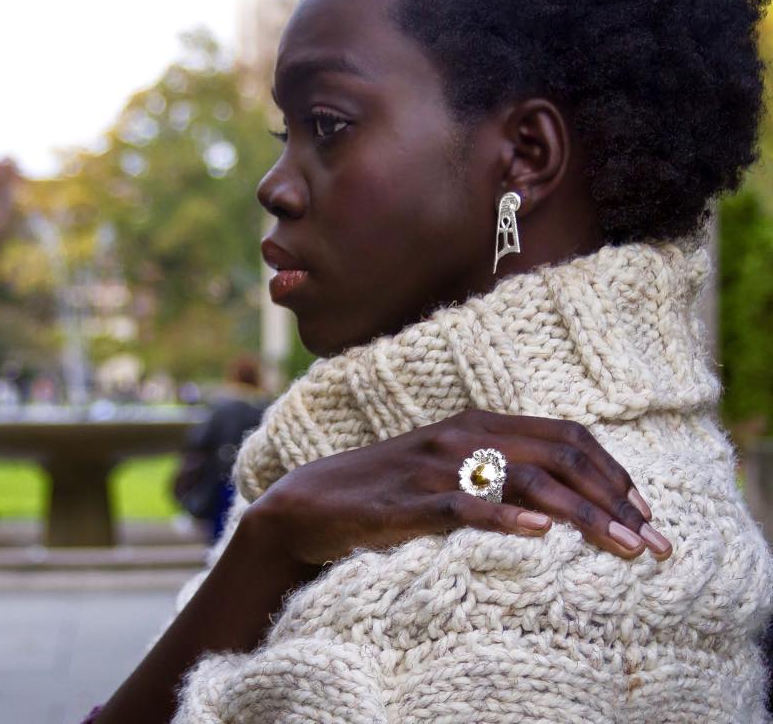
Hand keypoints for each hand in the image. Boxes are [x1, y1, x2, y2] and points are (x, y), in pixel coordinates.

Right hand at [245, 408, 670, 568]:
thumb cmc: (390, 488)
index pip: (564, 435)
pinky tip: (538, 537)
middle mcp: (464, 434)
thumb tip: (561, 498)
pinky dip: (504, 520)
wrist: (314, 501)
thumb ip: (498, 467)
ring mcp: (436, 466)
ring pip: (524, 481)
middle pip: (558, 458)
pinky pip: (464, 508)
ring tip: (624, 547)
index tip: (645, 509)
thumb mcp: (450, 466)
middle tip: (655, 542)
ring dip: (583, 515)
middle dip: (615, 499)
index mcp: (478, 422)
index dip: (612, 469)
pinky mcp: (408, 502)